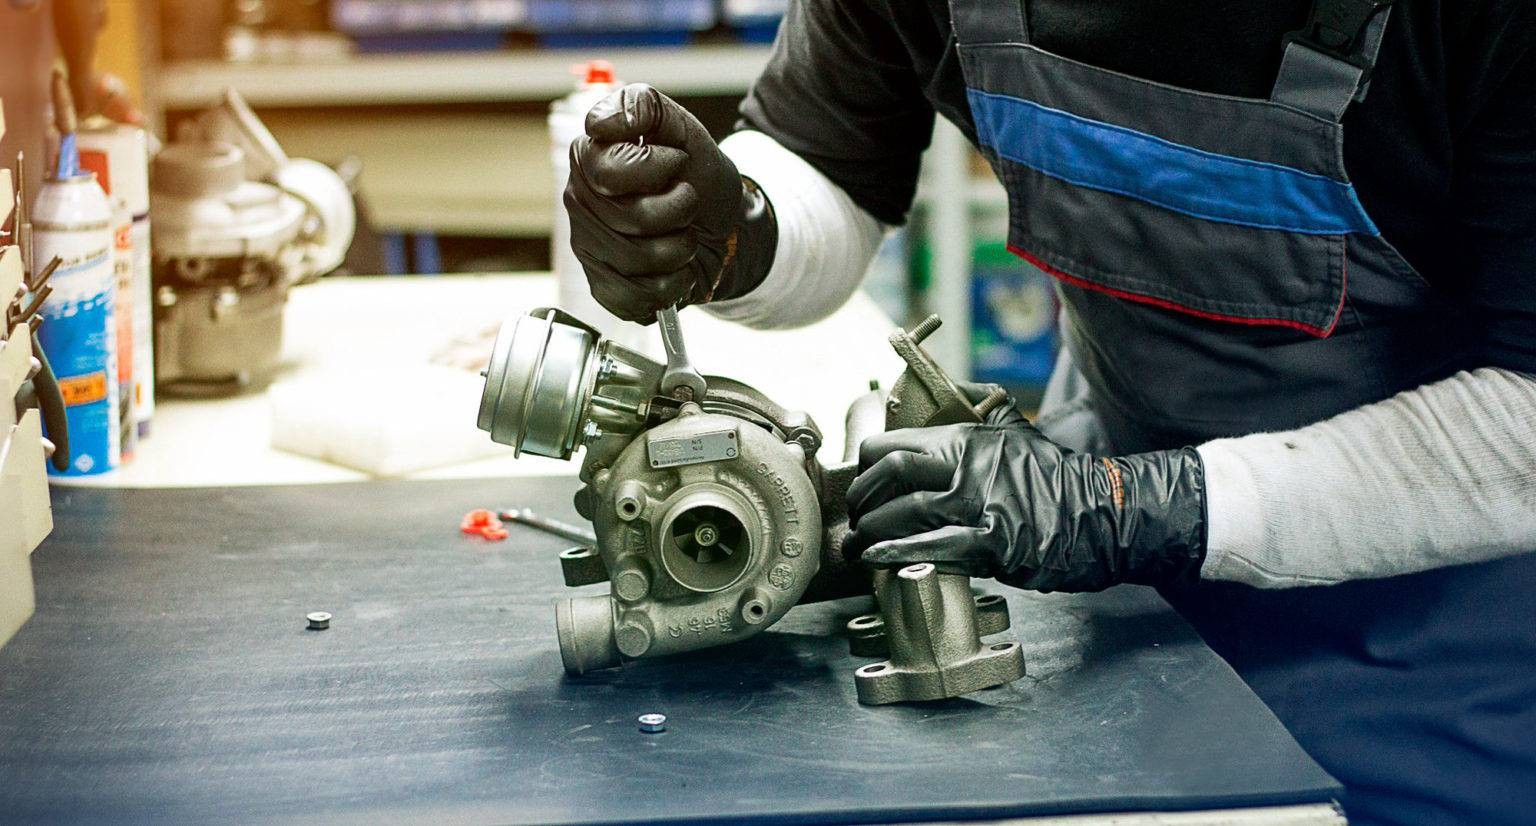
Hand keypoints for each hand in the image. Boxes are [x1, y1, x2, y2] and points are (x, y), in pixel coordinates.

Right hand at [565, 84, 775, 322]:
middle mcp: (579, 203)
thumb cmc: (697, 175)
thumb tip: (601, 123)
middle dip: (678, 209)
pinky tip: (674, 267)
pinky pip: (637, 297)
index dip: (656, 169)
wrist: (720, 223)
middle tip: (686, 200)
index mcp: (588, 157)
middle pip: (630, 219)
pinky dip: (671, 284)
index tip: (677, 162)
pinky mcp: (604, 287)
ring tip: (682, 233)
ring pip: (638, 260)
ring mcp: (588, 248)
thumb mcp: (681, 127)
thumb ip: (643, 106)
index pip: (610, 173)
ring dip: (680, 248)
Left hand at [844, 416, 1207, 592]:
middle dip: (863, 498)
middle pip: (892, 472)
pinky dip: (898, 552)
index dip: (867, 463)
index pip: (896, 444)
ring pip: (905, 511)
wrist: (1105, 515)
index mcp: (968, 440)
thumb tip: (959, 389)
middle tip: (856, 517)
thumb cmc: (1059, 479)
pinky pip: (933, 546)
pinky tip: (878, 559)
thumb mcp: (1020, 431)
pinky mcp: (992, 542)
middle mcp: (968, 466)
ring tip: (860, 545)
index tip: (862, 481)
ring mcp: (979, 503)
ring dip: (873, 530)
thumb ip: (987, 408)